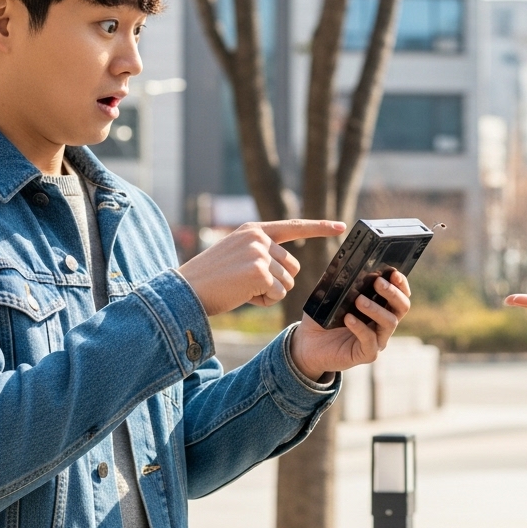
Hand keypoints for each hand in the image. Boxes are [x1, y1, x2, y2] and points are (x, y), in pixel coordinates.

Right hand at [178, 219, 345, 314]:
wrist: (185, 291)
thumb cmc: (210, 280)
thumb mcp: (236, 256)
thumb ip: (261, 253)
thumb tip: (290, 267)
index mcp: (253, 230)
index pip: (293, 226)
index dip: (319, 228)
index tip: (342, 226)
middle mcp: (258, 238)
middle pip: (293, 267)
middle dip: (277, 282)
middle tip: (247, 285)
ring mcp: (259, 253)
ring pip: (287, 282)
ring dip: (269, 293)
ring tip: (241, 289)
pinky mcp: (259, 272)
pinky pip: (278, 294)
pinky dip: (263, 301)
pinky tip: (242, 296)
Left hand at [290, 270, 412, 380]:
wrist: (308, 344)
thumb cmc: (323, 318)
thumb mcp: (331, 296)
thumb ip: (340, 283)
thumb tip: (345, 265)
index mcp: (380, 307)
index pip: (400, 294)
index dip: (401, 284)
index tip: (394, 273)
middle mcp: (383, 323)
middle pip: (401, 307)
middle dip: (392, 293)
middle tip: (378, 282)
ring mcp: (377, 340)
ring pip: (389, 323)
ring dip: (376, 309)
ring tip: (359, 300)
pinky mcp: (366, 354)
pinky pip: (370, 341)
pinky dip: (360, 328)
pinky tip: (348, 318)